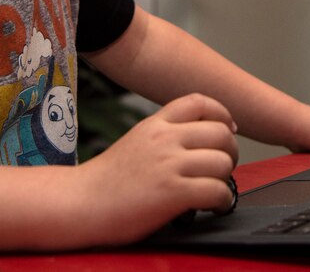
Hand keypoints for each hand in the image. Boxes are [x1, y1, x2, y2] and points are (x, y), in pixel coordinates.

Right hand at [77, 93, 237, 243]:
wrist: (80, 203)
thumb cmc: (107, 180)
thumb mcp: (136, 141)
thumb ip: (164, 135)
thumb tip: (200, 140)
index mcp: (155, 124)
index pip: (199, 102)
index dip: (222, 114)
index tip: (228, 129)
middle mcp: (164, 139)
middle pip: (220, 133)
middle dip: (230, 151)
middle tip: (222, 166)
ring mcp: (169, 165)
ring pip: (223, 162)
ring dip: (226, 178)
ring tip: (215, 188)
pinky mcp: (172, 192)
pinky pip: (217, 190)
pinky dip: (222, 201)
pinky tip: (213, 206)